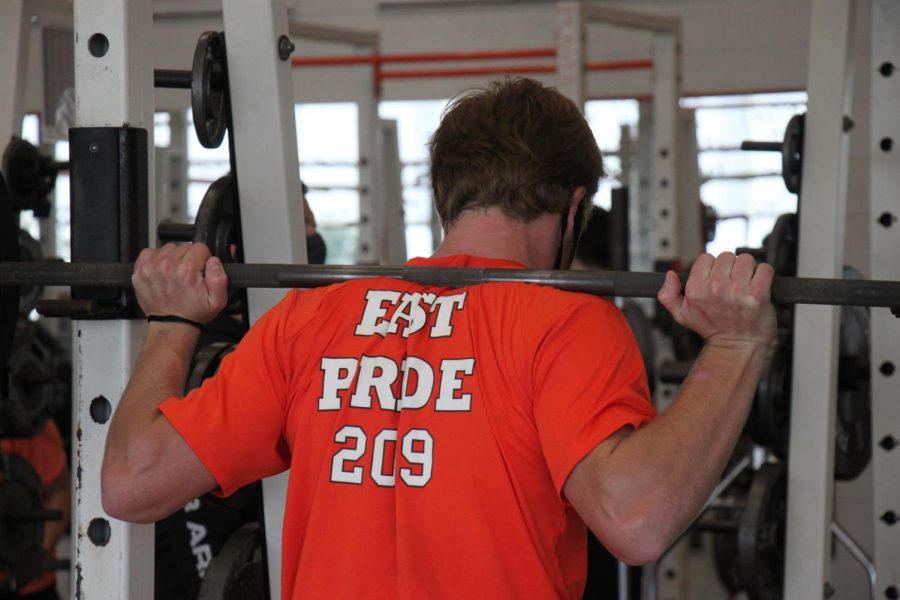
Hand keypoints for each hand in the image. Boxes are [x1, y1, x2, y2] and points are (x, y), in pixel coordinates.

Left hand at [132, 243, 227, 323]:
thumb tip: (213, 261)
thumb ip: (219, 278)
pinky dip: (156, 258)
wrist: (172, 325)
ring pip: (168, 248)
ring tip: (175, 274)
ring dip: (173, 258)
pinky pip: (149, 252)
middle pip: (183, 247)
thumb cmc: (193, 313)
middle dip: (188, 258)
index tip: (200, 270)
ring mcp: (151, 267)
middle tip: (187, 275)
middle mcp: (167, 266)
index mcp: (186, 270)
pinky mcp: (140, 270)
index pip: (200, 248)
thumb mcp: (217, 300)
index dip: (203, 259)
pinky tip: (162, 271)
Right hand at [657, 252, 776, 349]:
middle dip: (731, 267)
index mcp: (696, 289)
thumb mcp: (682, 315)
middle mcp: (715, 287)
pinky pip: (764, 269)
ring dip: (748, 270)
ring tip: (746, 285)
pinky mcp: (757, 294)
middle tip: (733, 284)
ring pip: (746, 260)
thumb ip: (668, 295)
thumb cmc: (713, 330)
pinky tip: (759, 286)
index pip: (706, 258)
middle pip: (726, 256)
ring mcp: (737, 290)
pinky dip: (765, 275)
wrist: (737, 347)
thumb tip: (670, 276)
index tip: (718, 279)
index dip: (713, 267)